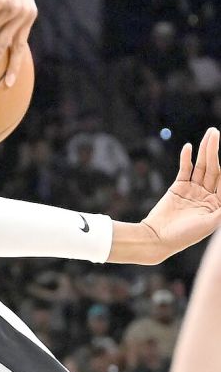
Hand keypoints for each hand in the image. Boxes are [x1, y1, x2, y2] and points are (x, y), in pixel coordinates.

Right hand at [141, 128, 220, 261]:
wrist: (158, 238)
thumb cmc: (186, 235)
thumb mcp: (212, 222)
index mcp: (218, 204)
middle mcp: (208, 195)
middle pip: (214, 169)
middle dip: (215, 151)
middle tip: (215, 133)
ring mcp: (193, 190)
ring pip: (201, 166)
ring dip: (205, 150)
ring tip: (209, 135)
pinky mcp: (178, 188)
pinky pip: (184, 170)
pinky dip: (186, 159)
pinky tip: (189, 147)